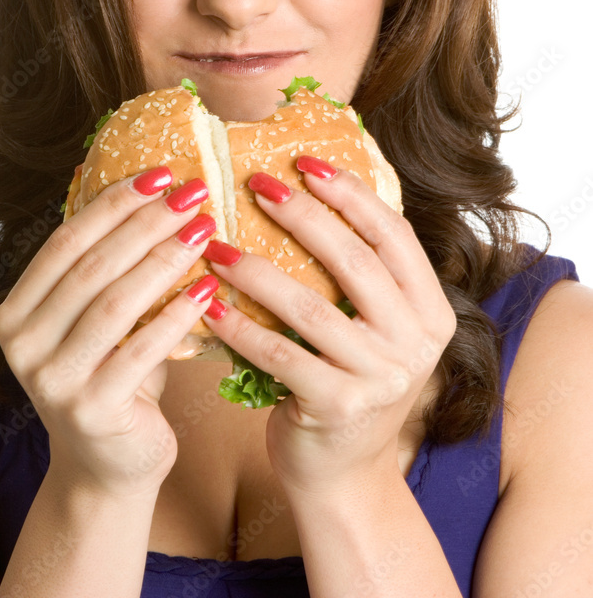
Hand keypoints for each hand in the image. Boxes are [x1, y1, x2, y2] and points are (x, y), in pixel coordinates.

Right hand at [0, 168, 218, 497]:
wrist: (109, 465)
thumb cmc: (113, 375)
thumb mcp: (98, 321)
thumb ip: (108, 271)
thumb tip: (158, 192)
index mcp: (18, 311)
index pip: (66, 241)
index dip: (113, 203)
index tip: (160, 173)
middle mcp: (23, 344)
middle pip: (91, 266)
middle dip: (146, 223)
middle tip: (193, 193)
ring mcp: (52, 380)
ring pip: (113, 303)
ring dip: (164, 259)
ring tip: (205, 230)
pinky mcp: (91, 409)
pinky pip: (141, 350)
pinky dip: (177, 315)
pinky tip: (209, 288)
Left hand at [201, 158, 456, 495]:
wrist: (345, 476)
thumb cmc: (349, 385)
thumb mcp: (375, 330)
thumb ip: (362, 278)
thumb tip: (309, 194)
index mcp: (430, 311)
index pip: (394, 235)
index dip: (351, 194)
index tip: (306, 162)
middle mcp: (415, 342)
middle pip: (355, 261)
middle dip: (302, 216)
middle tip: (256, 184)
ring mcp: (382, 378)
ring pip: (312, 307)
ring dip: (258, 270)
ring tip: (216, 244)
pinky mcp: (339, 408)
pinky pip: (280, 355)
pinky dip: (240, 326)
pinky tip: (208, 302)